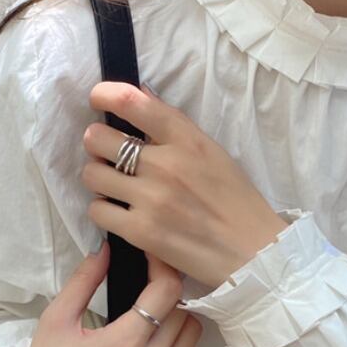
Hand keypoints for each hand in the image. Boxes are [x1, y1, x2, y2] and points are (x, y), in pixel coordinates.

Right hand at [0, 241, 202, 346]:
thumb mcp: (55, 322)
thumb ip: (83, 282)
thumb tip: (106, 250)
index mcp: (123, 344)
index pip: (167, 291)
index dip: (163, 267)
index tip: (152, 259)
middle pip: (185, 311)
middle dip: (168, 293)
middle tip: (149, 286)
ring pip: (192, 337)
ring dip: (178, 319)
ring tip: (154, 315)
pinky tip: (157, 343)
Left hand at [80, 81, 289, 288]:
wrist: (254, 252)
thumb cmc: (237, 202)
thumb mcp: (213, 153)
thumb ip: (174, 128)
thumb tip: (140, 96)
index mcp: (187, 139)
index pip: (132, 102)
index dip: (104, 94)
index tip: (97, 100)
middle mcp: (165, 164)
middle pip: (98, 138)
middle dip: (97, 144)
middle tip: (109, 156)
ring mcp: (151, 198)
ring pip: (92, 174)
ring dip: (99, 179)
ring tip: (115, 188)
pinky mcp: (141, 231)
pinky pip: (98, 211)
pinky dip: (105, 211)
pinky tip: (121, 214)